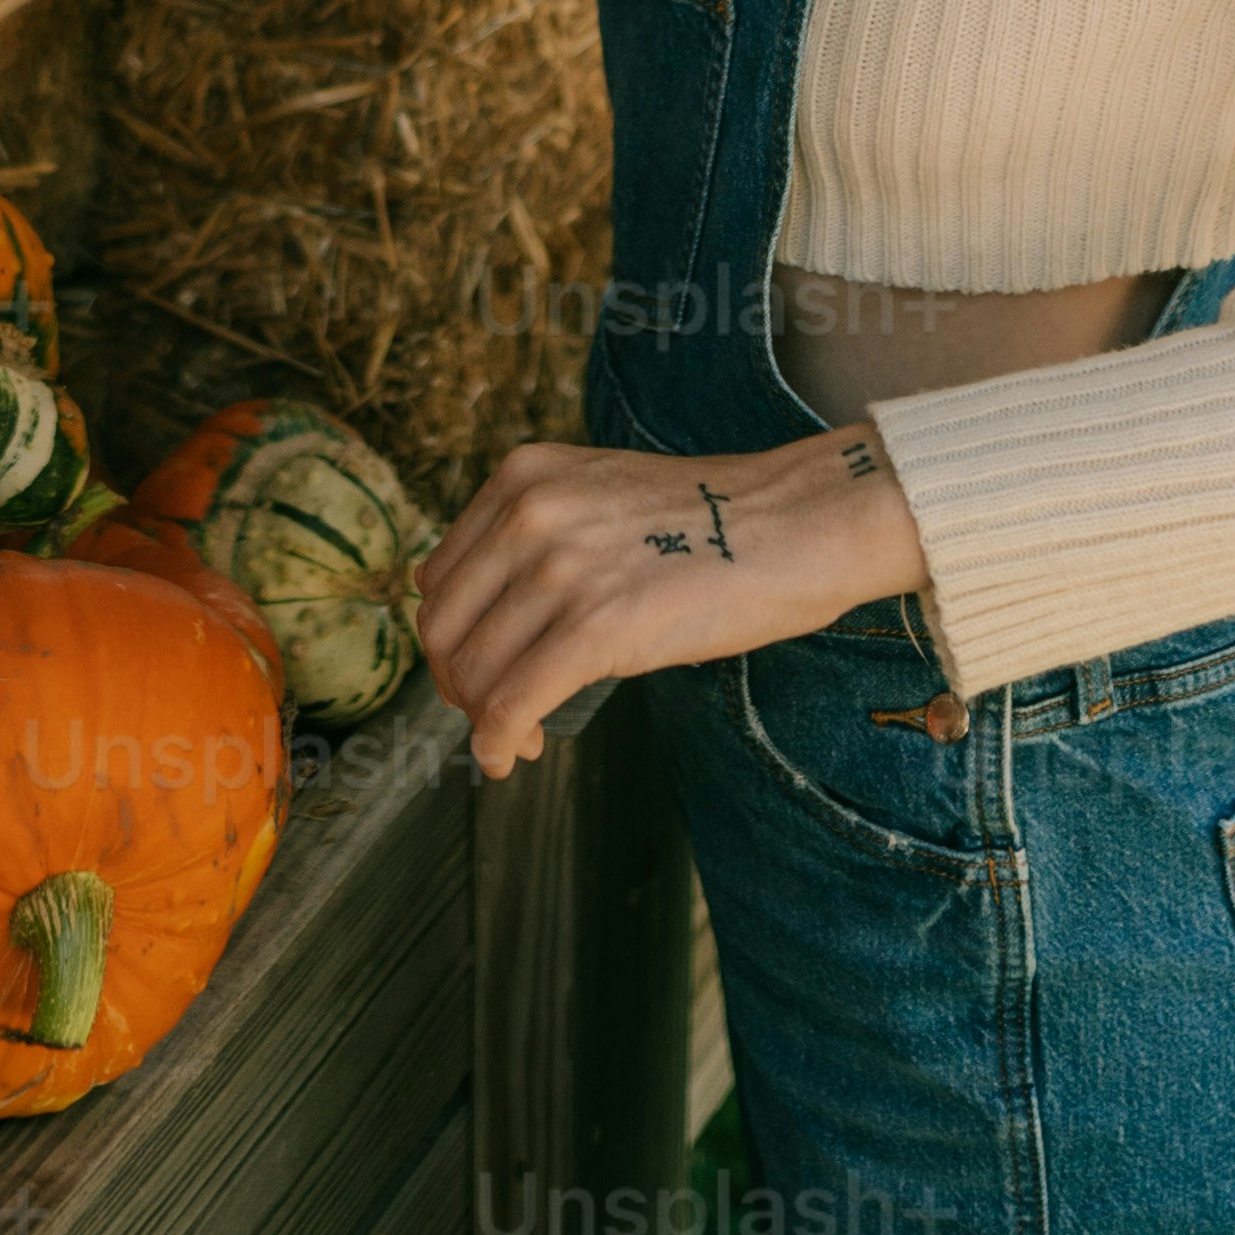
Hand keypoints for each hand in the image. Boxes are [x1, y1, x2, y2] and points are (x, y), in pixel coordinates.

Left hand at [416, 422, 927, 782]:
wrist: (798, 523)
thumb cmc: (712, 524)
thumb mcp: (599, 499)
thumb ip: (538, 536)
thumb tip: (487, 619)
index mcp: (522, 477)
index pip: (436, 578)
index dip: (451, 640)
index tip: (482, 671)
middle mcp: (529, 513)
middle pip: (442, 628)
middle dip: (459, 687)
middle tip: (496, 714)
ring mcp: (560, 567)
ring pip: (473, 673)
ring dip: (484, 722)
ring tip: (523, 737)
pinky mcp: (597, 625)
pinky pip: (512, 703)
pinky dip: (498, 744)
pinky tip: (513, 758)